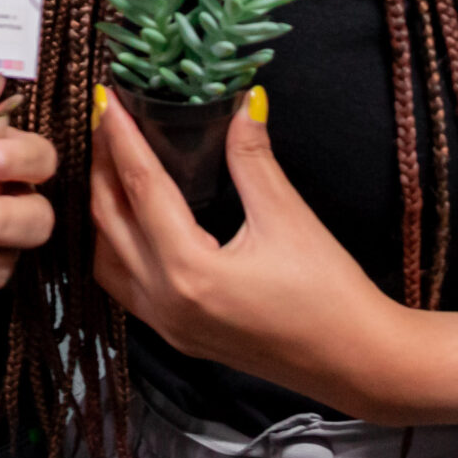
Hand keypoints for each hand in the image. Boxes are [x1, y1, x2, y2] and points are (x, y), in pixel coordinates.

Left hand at [90, 85, 407, 415]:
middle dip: (103, 165)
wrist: (355, 361)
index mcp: (189, 270)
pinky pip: (124, 286)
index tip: (106, 97)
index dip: (121, 137)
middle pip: (111, 220)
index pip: (141, 187)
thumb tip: (242, 101)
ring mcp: (167, 325)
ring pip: (107, 258)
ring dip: (104, 208)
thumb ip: (253, 157)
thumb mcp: (287, 216)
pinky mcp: (178, 336)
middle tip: (105, 119)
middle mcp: (165, 301)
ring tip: (112, 163)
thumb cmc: (328, 293)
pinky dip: (116, 246)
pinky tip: (130, 221)